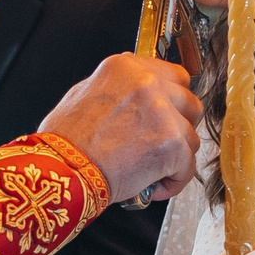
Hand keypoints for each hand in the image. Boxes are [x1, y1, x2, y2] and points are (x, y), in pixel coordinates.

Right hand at [41, 54, 200, 204]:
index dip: (173, 99)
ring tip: (152, 169)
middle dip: (180, 125)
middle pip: (190, 102)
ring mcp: (163, 113)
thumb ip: (115, 89)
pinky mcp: (172, 144)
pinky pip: (188, 167)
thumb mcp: (83, 94)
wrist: (63, 168)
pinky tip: (154, 186)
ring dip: (176, 155)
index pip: (174, 75)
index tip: (170, 113)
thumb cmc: (65, 140)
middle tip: (163, 142)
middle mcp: (148, 84)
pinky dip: (174, 181)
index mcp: (126, 69)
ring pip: (191, 136)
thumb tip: (129, 95)